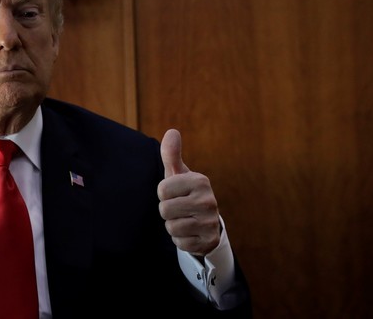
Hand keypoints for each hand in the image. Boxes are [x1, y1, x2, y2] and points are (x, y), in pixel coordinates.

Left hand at [157, 129, 221, 255]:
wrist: (206, 222)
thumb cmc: (186, 193)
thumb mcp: (178, 174)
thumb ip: (171, 154)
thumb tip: (172, 131)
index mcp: (200, 181)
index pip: (162, 190)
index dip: (164, 194)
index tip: (175, 193)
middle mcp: (209, 201)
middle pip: (165, 210)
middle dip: (167, 211)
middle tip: (180, 208)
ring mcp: (210, 222)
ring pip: (171, 227)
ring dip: (173, 225)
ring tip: (185, 219)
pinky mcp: (208, 241)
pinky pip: (180, 243)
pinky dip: (181, 239)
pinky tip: (190, 232)